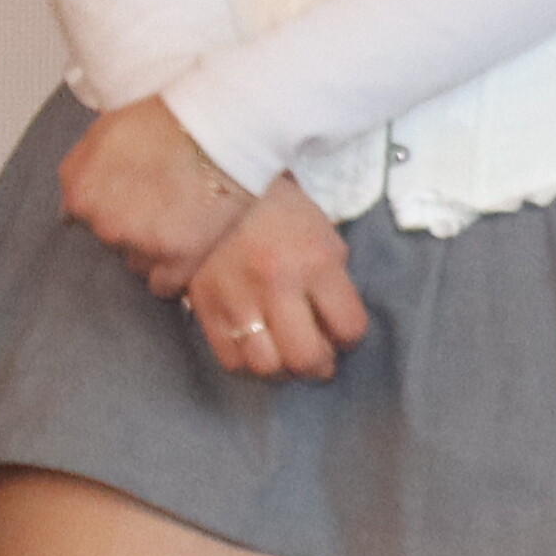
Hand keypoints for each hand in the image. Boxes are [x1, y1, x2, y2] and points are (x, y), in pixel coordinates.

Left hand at [60, 95, 255, 284]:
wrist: (224, 129)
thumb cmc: (169, 122)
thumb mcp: (105, 133)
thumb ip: (80, 172)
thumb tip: (69, 210)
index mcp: (80, 192)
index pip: (83, 220)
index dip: (113, 210)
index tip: (137, 200)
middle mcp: (103, 224)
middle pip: (112, 243)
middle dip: (134, 230)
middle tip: (165, 207)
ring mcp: (140, 245)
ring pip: (138, 265)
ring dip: (155, 252)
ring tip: (184, 224)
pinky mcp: (179, 261)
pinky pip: (166, 286)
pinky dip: (176, 273)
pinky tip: (191, 250)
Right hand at [178, 177, 369, 381]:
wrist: (221, 186)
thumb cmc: (282, 212)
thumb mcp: (325, 237)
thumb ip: (334, 283)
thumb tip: (337, 329)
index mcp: (317, 263)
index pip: (349, 327)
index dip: (350, 338)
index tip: (343, 333)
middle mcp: (277, 284)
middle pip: (306, 357)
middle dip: (320, 366)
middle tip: (319, 358)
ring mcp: (238, 297)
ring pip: (265, 365)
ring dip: (282, 369)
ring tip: (286, 355)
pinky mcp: (205, 305)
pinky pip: (229, 358)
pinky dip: (247, 362)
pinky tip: (255, 347)